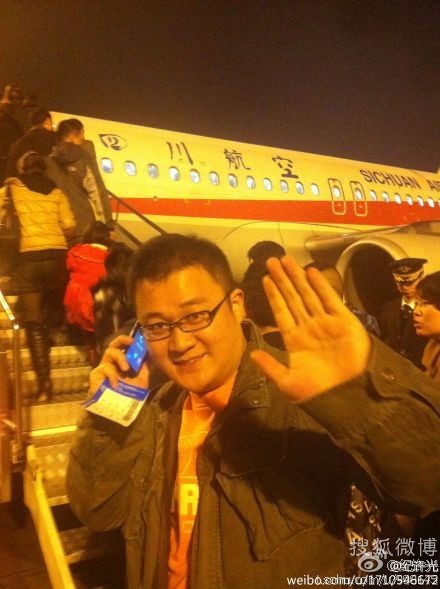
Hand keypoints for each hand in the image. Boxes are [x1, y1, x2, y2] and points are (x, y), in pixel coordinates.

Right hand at [88, 335, 149, 396]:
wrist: (116, 409)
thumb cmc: (128, 394)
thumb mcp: (141, 380)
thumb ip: (145, 368)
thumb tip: (149, 355)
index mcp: (121, 362)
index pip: (122, 346)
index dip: (128, 340)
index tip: (136, 340)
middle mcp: (111, 362)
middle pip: (113, 345)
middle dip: (121, 340)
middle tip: (131, 343)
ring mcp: (103, 367)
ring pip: (109, 352)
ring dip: (120, 357)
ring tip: (126, 368)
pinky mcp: (95, 375)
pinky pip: (105, 368)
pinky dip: (112, 374)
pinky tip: (116, 383)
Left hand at [251, 256, 370, 401]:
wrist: (348, 397)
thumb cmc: (317, 393)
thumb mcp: (288, 383)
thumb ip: (271, 367)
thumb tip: (252, 354)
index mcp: (295, 340)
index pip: (281, 312)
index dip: (274, 295)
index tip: (265, 279)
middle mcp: (309, 328)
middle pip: (293, 298)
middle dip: (283, 279)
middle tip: (272, 261)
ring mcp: (326, 323)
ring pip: (308, 294)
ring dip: (297, 277)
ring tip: (287, 260)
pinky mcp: (343, 321)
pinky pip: (330, 299)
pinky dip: (320, 285)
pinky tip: (310, 272)